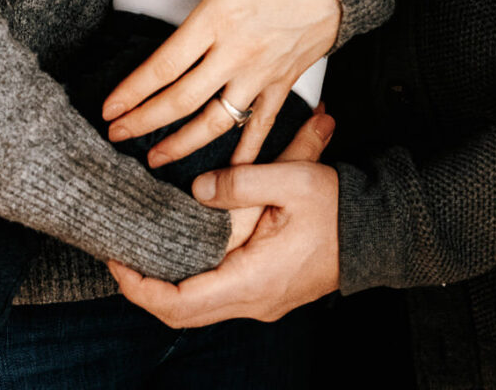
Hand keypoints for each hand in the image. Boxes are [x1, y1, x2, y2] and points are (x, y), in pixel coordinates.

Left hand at [102, 0, 340, 166]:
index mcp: (215, 20)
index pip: (164, 65)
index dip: (133, 91)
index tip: (110, 108)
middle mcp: (234, 52)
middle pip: (182, 99)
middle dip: (145, 122)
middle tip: (117, 136)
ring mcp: (260, 73)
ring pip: (216, 121)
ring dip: (183, 145)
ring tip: (157, 159)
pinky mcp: (282, 84)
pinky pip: (261, 126)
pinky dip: (245, 153)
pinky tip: (227, 174)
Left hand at [108, 112, 339, 323]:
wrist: (378, 232)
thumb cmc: (337, 208)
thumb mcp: (290, 180)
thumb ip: (239, 183)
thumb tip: (198, 191)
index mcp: (253, 280)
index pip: (181, 303)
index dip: (141, 288)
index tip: (117, 262)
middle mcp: (253, 301)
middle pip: (182, 314)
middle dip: (144, 291)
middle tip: (120, 258)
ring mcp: (261, 301)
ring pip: (199, 309)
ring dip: (167, 288)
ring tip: (143, 254)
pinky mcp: (267, 292)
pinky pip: (218, 297)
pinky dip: (192, 281)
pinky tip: (183, 253)